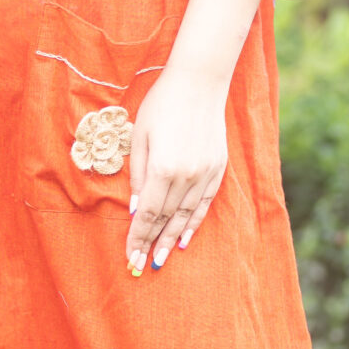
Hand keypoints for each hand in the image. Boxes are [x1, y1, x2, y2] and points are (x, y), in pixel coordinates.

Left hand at [126, 64, 226, 274]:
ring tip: (161, 258)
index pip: (146, 213)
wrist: (199, 82)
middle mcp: (185, 176)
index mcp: (162, 168)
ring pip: (186, 215)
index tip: (130, 256)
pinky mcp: (217, 169)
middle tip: (142, 266)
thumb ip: (137, 175)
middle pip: (165, 219)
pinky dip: (194, 223)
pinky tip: (185, 238)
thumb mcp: (139, 136)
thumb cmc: (161, 104)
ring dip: (171, 239)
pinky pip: (204, 204)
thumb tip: (133, 210)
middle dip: (151, 243)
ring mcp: (205, 173)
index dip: (137, 237)